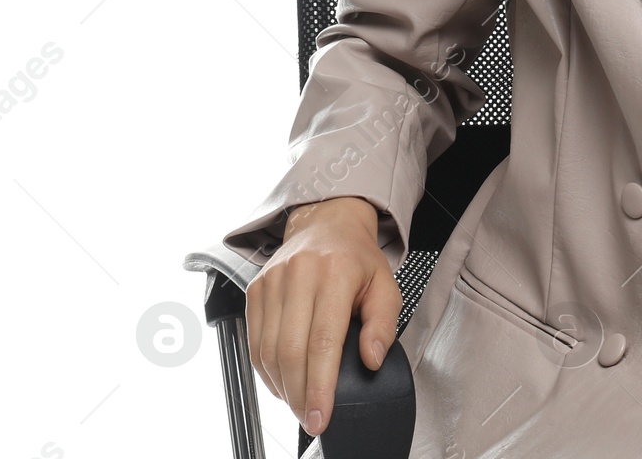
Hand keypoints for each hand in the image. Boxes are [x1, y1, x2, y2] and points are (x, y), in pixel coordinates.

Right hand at [247, 196, 402, 438]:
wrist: (327, 222)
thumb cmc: (358, 259)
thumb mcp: (386, 285)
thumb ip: (384, 324)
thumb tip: (371, 360)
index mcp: (336, 272)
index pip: (324, 341)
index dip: (321, 385)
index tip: (322, 416)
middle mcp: (300, 274)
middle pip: (291, 351)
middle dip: (300, 394)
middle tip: (311, 419)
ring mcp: (273, 281)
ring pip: (268, 350)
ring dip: (282, 387)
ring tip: (299, 404)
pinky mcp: (256, 289)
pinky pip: (255, 342)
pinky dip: (266, 371)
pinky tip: (282, 383)